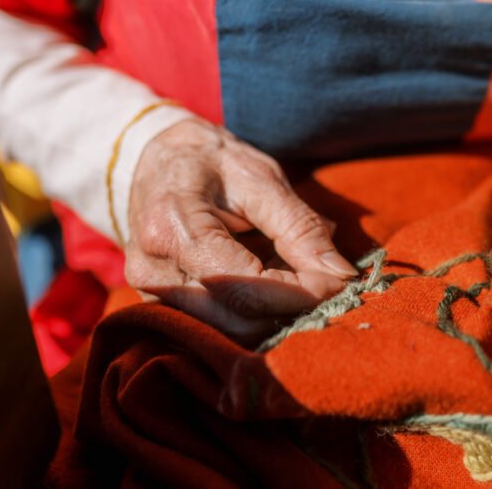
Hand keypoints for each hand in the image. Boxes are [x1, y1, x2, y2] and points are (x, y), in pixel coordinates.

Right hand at [124, 119, 356, 342]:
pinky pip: (217, 326)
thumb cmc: (211, 161)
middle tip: (329, 283)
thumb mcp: (261, 178)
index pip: (246, 288)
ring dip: (275, 314)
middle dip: (292, 309)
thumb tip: (341, 275)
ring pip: (229, 332)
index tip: (340, 280)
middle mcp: (152, 271)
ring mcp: (149, 293)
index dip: (302, 293)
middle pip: (237, 321)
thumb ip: (301, 227)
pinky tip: (271, 283)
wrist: (155, 159)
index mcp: (173, 229)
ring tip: (299, 277)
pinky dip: (254, 313)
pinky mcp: (157, 306)